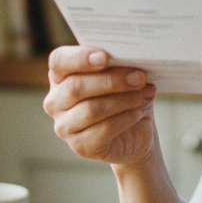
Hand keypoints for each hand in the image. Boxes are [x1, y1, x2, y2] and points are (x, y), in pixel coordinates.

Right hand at [44, 46, 157, 165]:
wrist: (136, 131)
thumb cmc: (125, 94)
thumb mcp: (122, 74)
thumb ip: (117, 64)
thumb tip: (130, 57)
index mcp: (60, 75)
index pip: (59, 61)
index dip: (79, 58)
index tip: (105, 56)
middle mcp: (55, 101)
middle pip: (76, 87)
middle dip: (112, 80)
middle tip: (140, 77)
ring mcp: (64, 126)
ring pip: (91, 110)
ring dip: (124, 100)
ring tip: (146, 93)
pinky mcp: (80, 146)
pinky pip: (103, 130)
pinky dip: (126, 118)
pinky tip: (140, 112)